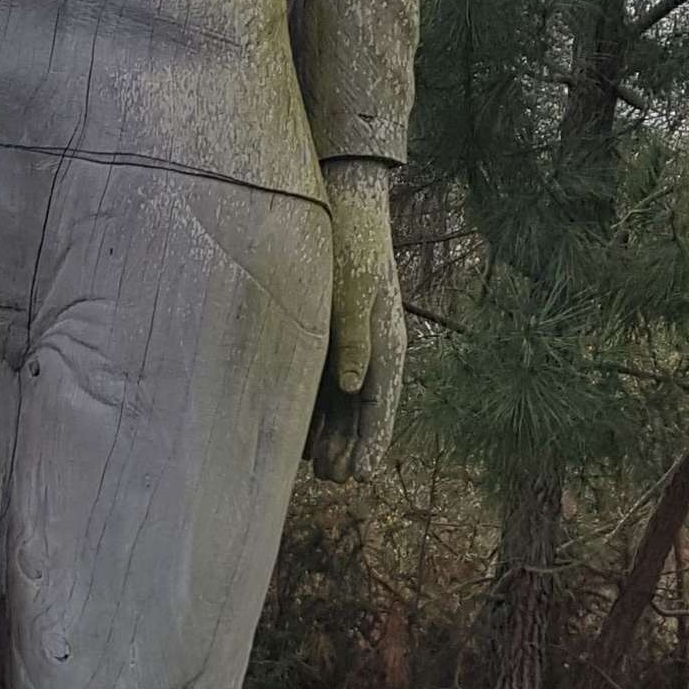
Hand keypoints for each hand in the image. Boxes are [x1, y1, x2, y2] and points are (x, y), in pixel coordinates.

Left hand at [310, 160, 404, 482]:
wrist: (341, 207)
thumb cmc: (350, 247)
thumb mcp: (351, 293)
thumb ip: (352, 340)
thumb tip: (355, 388)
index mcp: (387, 345)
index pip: (382, 406)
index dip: (373, 443)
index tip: (362, 475)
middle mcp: (372, 353)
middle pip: (363, 413)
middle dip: (351, 448)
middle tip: (334, 481)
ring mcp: (351, 347)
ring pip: (344, 405)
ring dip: (334, 436)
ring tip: (319, 470)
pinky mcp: (331, 338)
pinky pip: (326, 386)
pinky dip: (317, 413)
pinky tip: (301, 435)